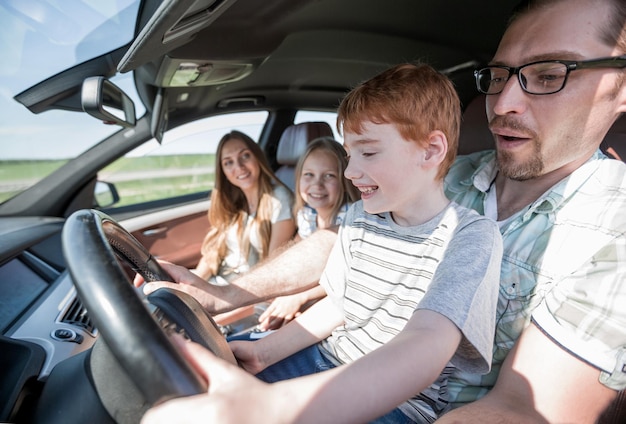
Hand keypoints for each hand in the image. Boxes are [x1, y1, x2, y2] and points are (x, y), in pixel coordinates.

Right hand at [133, 261, 234, 313]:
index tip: (137, 282)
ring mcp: (182, 281)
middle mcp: (179, 274)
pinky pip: (169, 287)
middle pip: (157, 272)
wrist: (223, 302)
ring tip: (149, 295)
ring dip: (155, 287)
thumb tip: (148, 288)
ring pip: (163, 281)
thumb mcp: (184, 294)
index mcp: (178, 271)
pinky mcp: (185, 288)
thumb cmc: (209, 298)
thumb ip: (165, 289)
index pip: (156, 264)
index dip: (144, 271)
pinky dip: (162, 292)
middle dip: (147, 279)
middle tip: (140, 289)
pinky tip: (162, 300)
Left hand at [140, 336, 276, 423]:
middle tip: (178, 415)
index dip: (157, 413)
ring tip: (188, 419)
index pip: (158, 416)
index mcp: (208, 411)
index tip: (163, 409)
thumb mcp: (226, 374)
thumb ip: (199, 358)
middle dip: (165, 420)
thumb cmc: (254, 396)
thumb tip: (176, 341)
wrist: (281, 414)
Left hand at [258, 295, 303, 330]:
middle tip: (261, 328)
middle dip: (266, 323)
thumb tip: (267, 312)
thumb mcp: (279, 298)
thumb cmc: (288, 297)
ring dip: (271, 326)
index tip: (259, 320)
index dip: (264, 316)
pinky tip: (277, 330)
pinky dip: (281, 327)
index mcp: (277, 303)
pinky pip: (285, 322)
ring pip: (277, 320)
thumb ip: (273, 305)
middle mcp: (280, 307)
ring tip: (267, 330)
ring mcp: (286, 312)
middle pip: (272, 317)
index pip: (269, 310)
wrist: (299, 297)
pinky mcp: (291, 315)